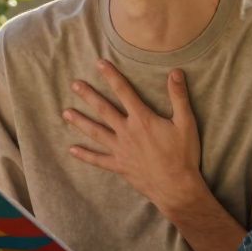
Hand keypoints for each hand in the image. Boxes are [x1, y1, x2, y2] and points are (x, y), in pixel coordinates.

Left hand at [64, 60, 205, 210]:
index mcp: (142, 119)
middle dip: (89, 95)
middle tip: (74, 84)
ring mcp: (120, 150)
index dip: (111, 76)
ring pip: (96, 132)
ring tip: (65, 113)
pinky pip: (98, 160)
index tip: (99, 63)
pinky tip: (72, 150)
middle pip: (104, 109)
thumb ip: (179, 97)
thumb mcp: (186, 123)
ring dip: (80, 122)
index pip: (124, 92)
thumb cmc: (183, 155)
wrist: (176, 187)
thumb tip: (176, 72)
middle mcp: (127, 132)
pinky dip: (85, 155)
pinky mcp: (119, 166)